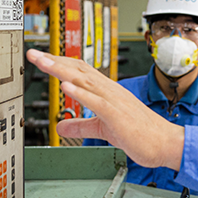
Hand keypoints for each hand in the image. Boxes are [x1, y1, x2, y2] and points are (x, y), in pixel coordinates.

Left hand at [26, 49, 183, 169]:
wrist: (165, 143)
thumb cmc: (139, 134)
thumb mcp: (102, 129)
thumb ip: (81, 125)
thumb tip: (61, 127)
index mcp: (106, 91)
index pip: (79, 71)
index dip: (59, 63)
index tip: (41, 58)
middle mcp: (109, 91)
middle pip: (78, 69)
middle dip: (54, 61)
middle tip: (33, 54)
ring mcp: (114, 101)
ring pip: (85, 81)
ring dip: (62, 71)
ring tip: (43, 63)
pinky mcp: (117, 115)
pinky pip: (97, 102)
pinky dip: (81, 94)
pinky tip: (66, 88)